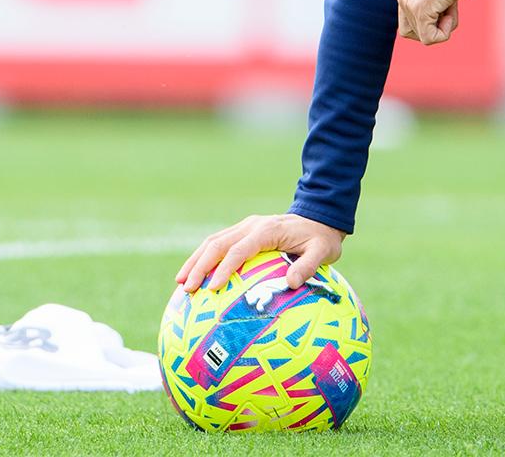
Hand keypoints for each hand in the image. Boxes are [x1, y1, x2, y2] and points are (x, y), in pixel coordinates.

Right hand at [175, 213, 344, 292]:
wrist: (319, 216)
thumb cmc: (321, 239)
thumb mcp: (323, 251)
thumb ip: (308, 266)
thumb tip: (291, 283)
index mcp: (267, 230)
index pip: (240, 249)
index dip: (224, 268)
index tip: (212, 287)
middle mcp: (251, 225)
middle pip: (218, 244)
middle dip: (200, 266)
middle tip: (187, 288)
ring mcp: (245, 227)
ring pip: (212, 242)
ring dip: (195, 261)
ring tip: (181, 282)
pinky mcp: (243, 232)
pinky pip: (218, 243)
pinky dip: (202, 257)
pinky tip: (193, 274)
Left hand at [396, 0, 476, 44]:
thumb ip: (432, 3)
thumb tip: (436, 22)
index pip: (408, 22)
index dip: (428, 23)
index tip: (443, 6)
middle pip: (412, 32)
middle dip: (433, 27)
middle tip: (448, 7)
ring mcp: (409, 3)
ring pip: (423, 36)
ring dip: (442, 27)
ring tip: (451, 5)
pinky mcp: (420, 10)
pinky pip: (430, 38)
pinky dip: (445, 32)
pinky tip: (451, 9)